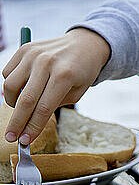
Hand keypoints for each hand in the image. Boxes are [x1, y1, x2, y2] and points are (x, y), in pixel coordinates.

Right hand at [1, 28, 110, 143]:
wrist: (86, 43)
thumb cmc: (83, 70)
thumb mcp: (78, 92)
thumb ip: (55, 105)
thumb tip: (30, 121)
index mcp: (65, 75)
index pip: (44, 108)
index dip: (33, 127)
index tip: (25, 141)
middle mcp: (47, 63)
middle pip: (25, 100)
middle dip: (16, 123)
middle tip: (11, 136)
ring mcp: (34, 54)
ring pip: (10, 87)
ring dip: (13, 103)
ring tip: (24, 107)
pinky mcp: (25, 49)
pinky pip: (8, 73)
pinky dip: (12, 85)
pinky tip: (25, 86)